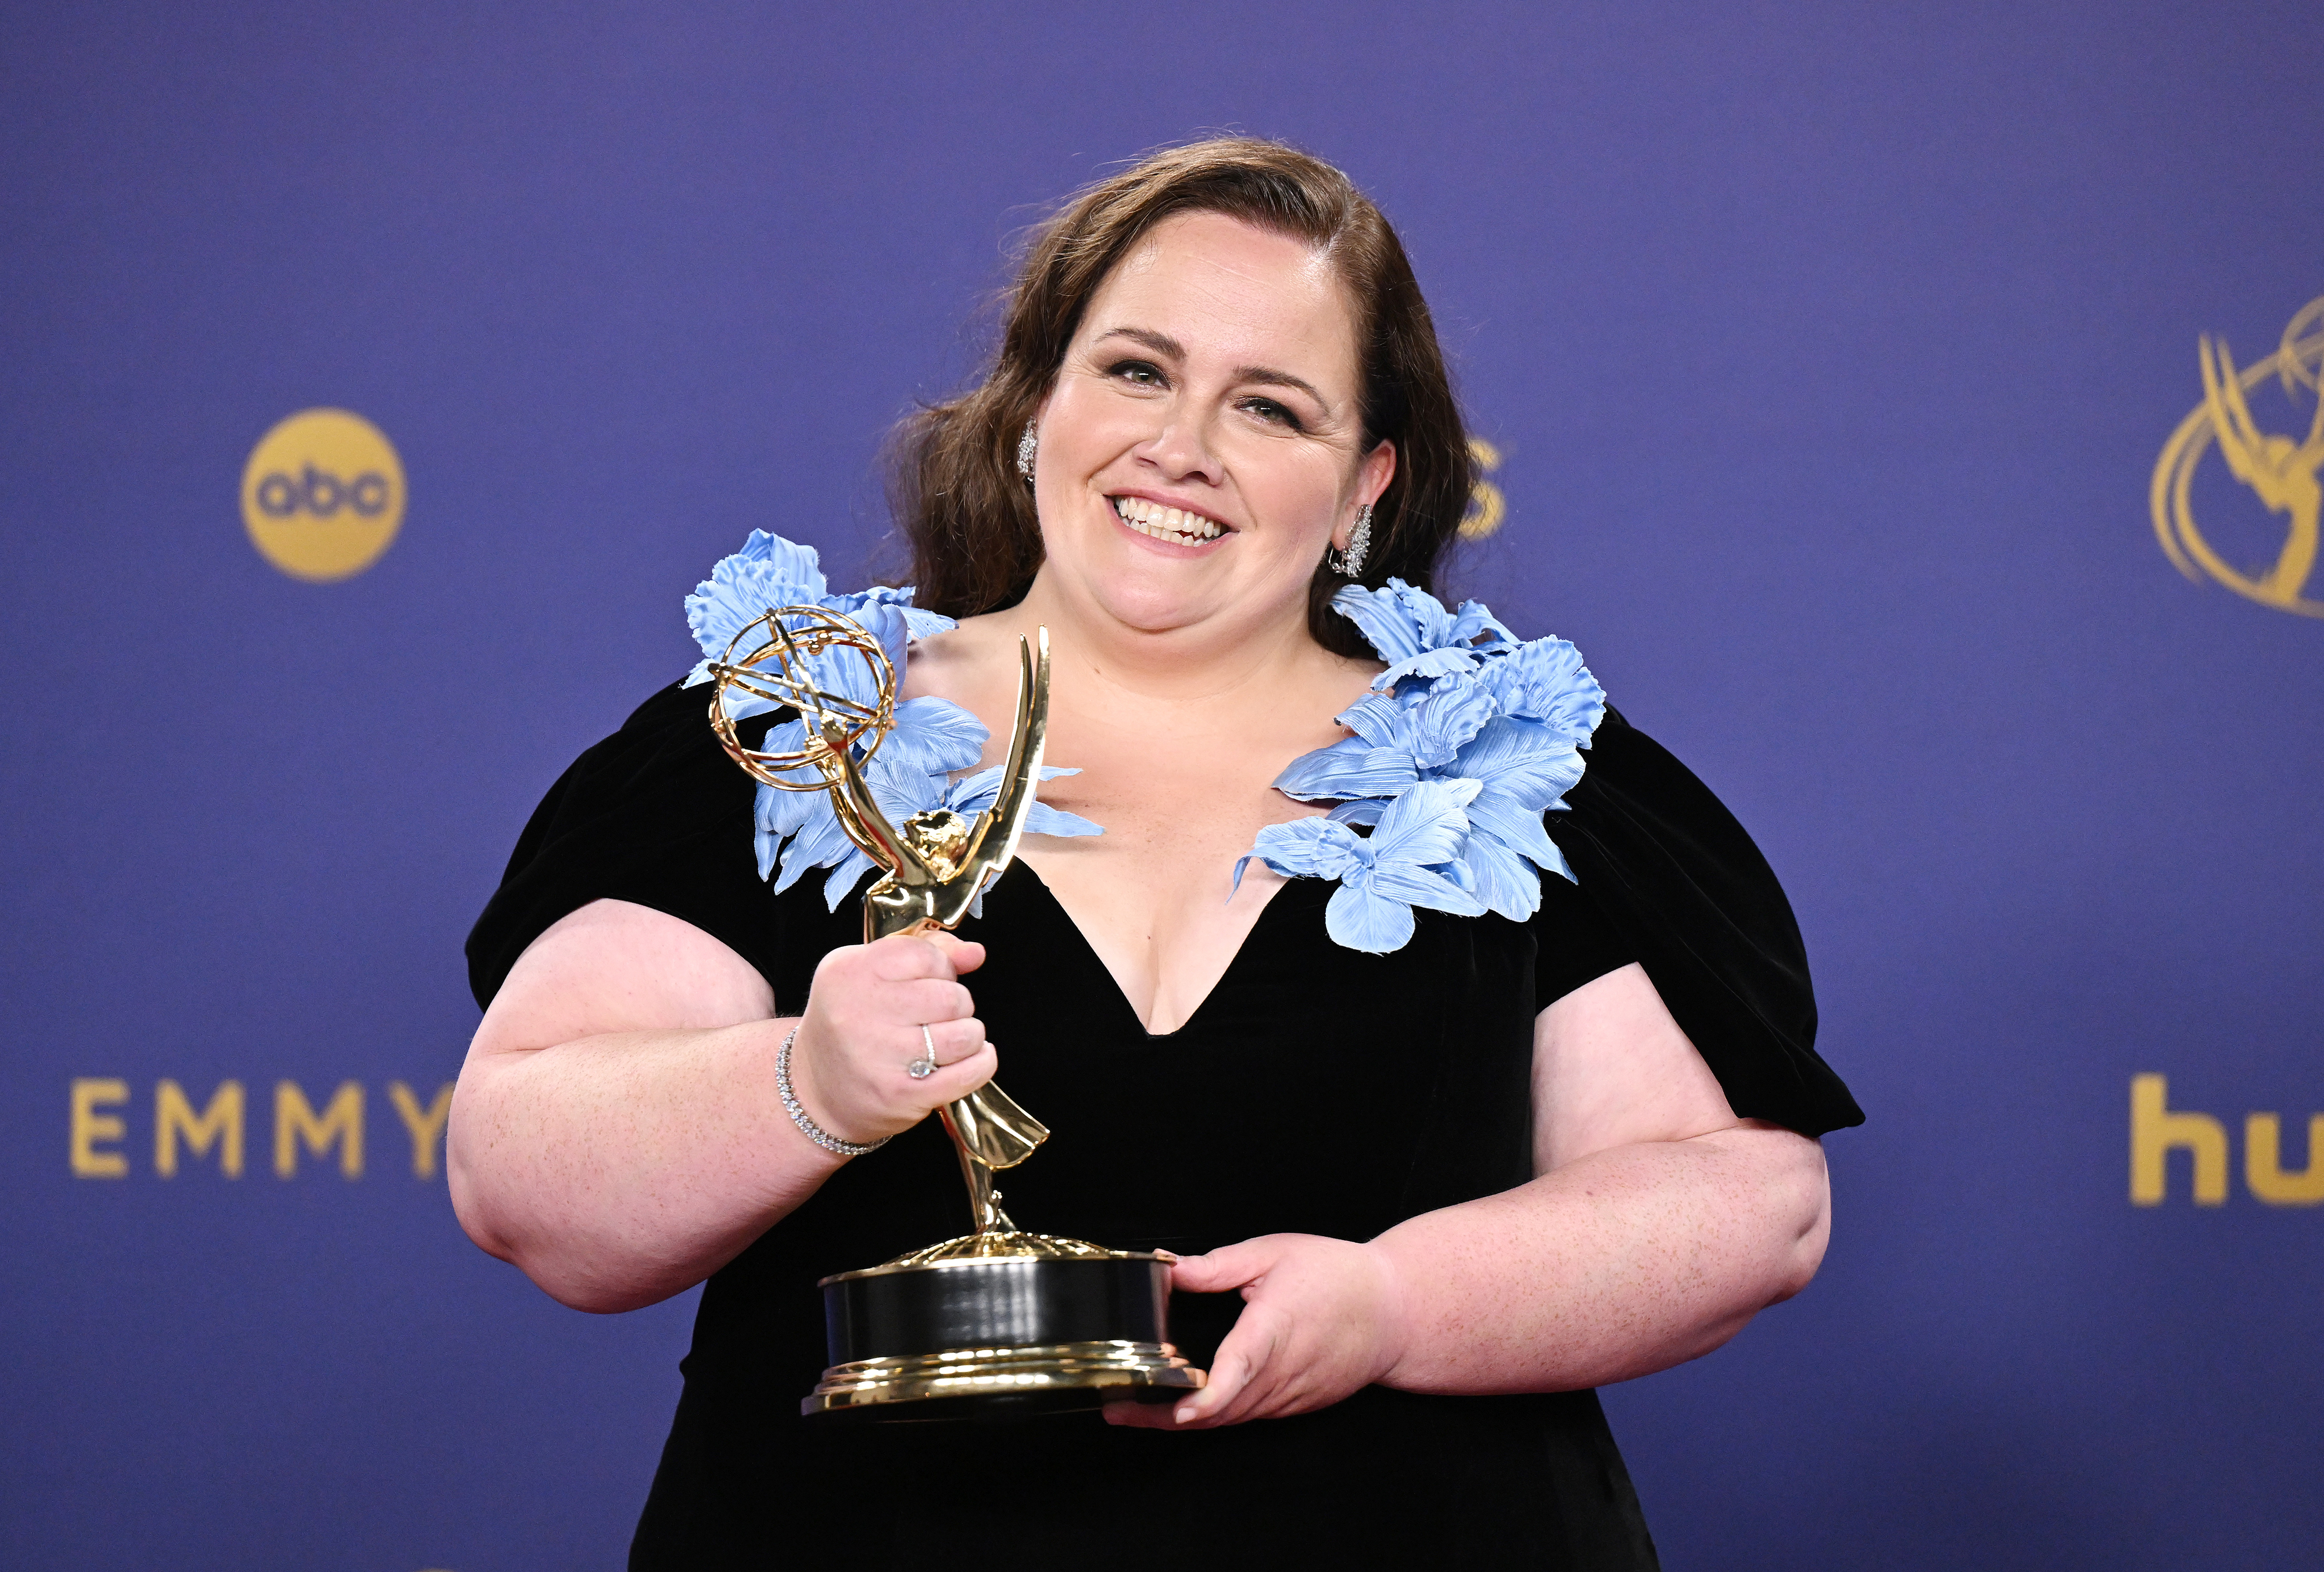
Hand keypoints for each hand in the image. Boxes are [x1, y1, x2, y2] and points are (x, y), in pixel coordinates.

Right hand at [784, 930, 992, 1147]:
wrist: (813, 1092)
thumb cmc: (848, 1025)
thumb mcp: (868, 972)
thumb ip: (925, 951)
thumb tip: (975, 953)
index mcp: (850, 972)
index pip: (926, 955)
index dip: (941, 968)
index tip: (931, 981)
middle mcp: (859, 1013)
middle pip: (951, 997)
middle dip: (957, 1005)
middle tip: (936, 1017)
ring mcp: (880, 1057)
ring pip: (965, 1034)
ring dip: (968, 1035)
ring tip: (948, 1040)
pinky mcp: (901, 1094)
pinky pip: (969, 1072)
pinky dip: (981, 1062)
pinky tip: (968, 1059)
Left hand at [1104, 1233, 1408, 1429]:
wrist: (1394, 1311)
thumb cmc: (1337, 1276)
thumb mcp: (1273, 1253)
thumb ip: (1217, 1266)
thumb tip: (1169, 1269)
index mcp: (1274, 1330)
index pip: (1237, 1373)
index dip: (1204, 1397)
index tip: (1175, 1408)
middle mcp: (1282, 1372)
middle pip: (1221, 1408)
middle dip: (1167, 1415)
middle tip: (1118, 1408)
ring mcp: (1290, 1395)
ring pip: (1232, 1417)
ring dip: (1186, 1418)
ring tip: (1135, 1409)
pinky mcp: (1295, 1404)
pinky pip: (1249, 1415)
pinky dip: (1217, 1413)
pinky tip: (1187, 1403)